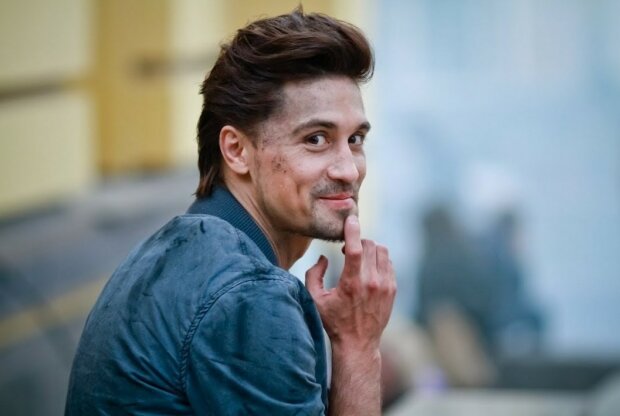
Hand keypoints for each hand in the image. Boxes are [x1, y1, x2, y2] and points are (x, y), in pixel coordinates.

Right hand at [305, 215, 395, 351]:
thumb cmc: (334, 321)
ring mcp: (385, 286)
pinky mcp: (392, 289)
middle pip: (370, 246)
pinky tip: (369, 268)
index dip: (353, 230)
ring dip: (370, 249)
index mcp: (352, 283)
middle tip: (349, 250)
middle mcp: (372, 283)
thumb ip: (313, 274)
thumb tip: (323, 258)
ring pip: (382, 251)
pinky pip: (389, 263)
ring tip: (360, 258)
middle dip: (358, 241)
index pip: (357, 249)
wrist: (358, 343)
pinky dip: (379, 260)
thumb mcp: (316, 299)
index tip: (351, 219)